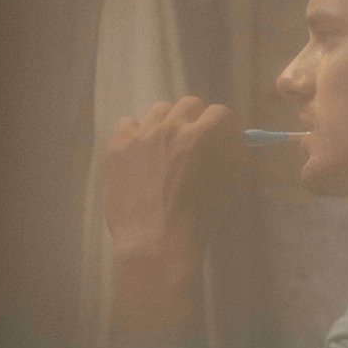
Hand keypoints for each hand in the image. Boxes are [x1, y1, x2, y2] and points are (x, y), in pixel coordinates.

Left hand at [100, 95, 241, 277]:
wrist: (154, 244)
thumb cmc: (198, 221)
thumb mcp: (227, 187)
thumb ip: (233, 156)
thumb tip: (233, 139)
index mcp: (201, 137)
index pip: (221, 113)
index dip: (227, 126)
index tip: (226, 137)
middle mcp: (170, 128)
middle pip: (190, 104)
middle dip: (199, 119)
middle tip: (198, 142)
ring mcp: (139, 136)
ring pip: (159, 111)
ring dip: (169, 124)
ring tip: (167, 148)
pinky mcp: (115, 147)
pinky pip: (128, 125)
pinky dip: (139, 135)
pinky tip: (142, 156)